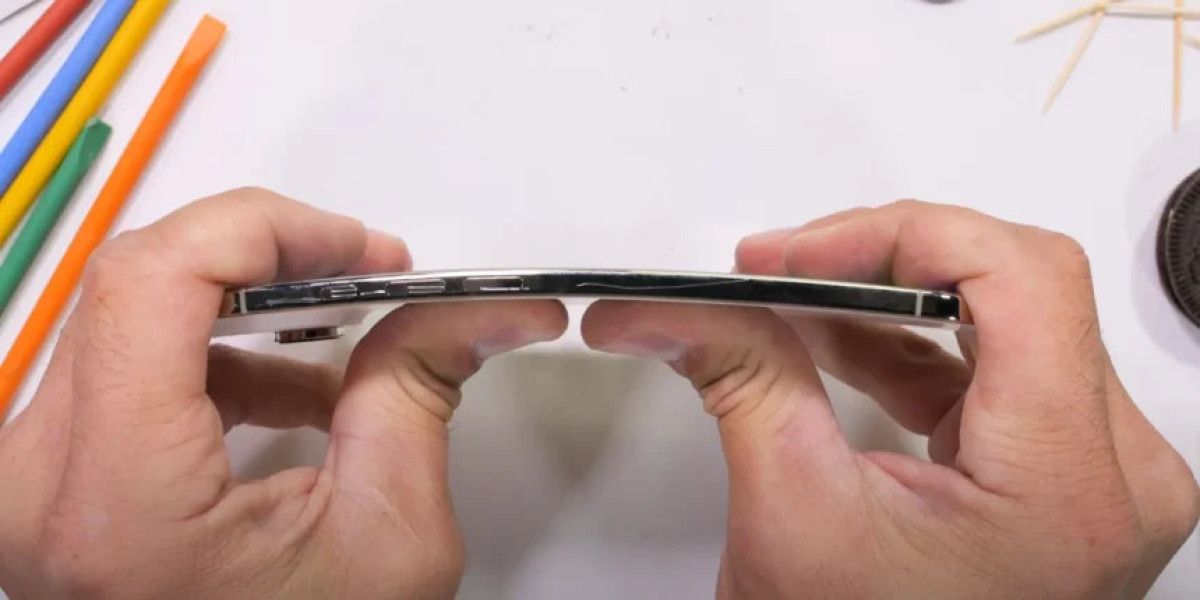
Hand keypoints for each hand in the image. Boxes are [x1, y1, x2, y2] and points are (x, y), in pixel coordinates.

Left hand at [0, 188, 566, 597]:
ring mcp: (35, 481)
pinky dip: (216, 362)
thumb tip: (468, 309)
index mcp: (119, 497)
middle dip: (271, 262)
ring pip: (129, 319)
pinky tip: (293, 400)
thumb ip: (418, 393)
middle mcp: (42, 481)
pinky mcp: (53, 482)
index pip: (153, 278)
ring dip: (247, 313)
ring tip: (346, 350)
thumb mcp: (390, 538)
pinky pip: (124, 371)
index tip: (356, 249)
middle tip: (366, 274)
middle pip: (139, 286)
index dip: (267, 229)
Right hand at [582, 201, 1198, 597]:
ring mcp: (1094, 474)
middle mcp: (1112, 473)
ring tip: (788, 296)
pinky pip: (991, 371)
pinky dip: (907, 347)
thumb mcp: (792, 516)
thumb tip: (679, 306)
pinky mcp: (1060, 475)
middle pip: (1017, 288)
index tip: (801, 250)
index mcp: (1067, 482)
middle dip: (883, 261)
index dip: (899, 236)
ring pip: (1005, 320)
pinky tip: (830, 337)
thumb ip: (742, 380)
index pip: (1020, 279)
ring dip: (887, 300)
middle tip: (784, 263)